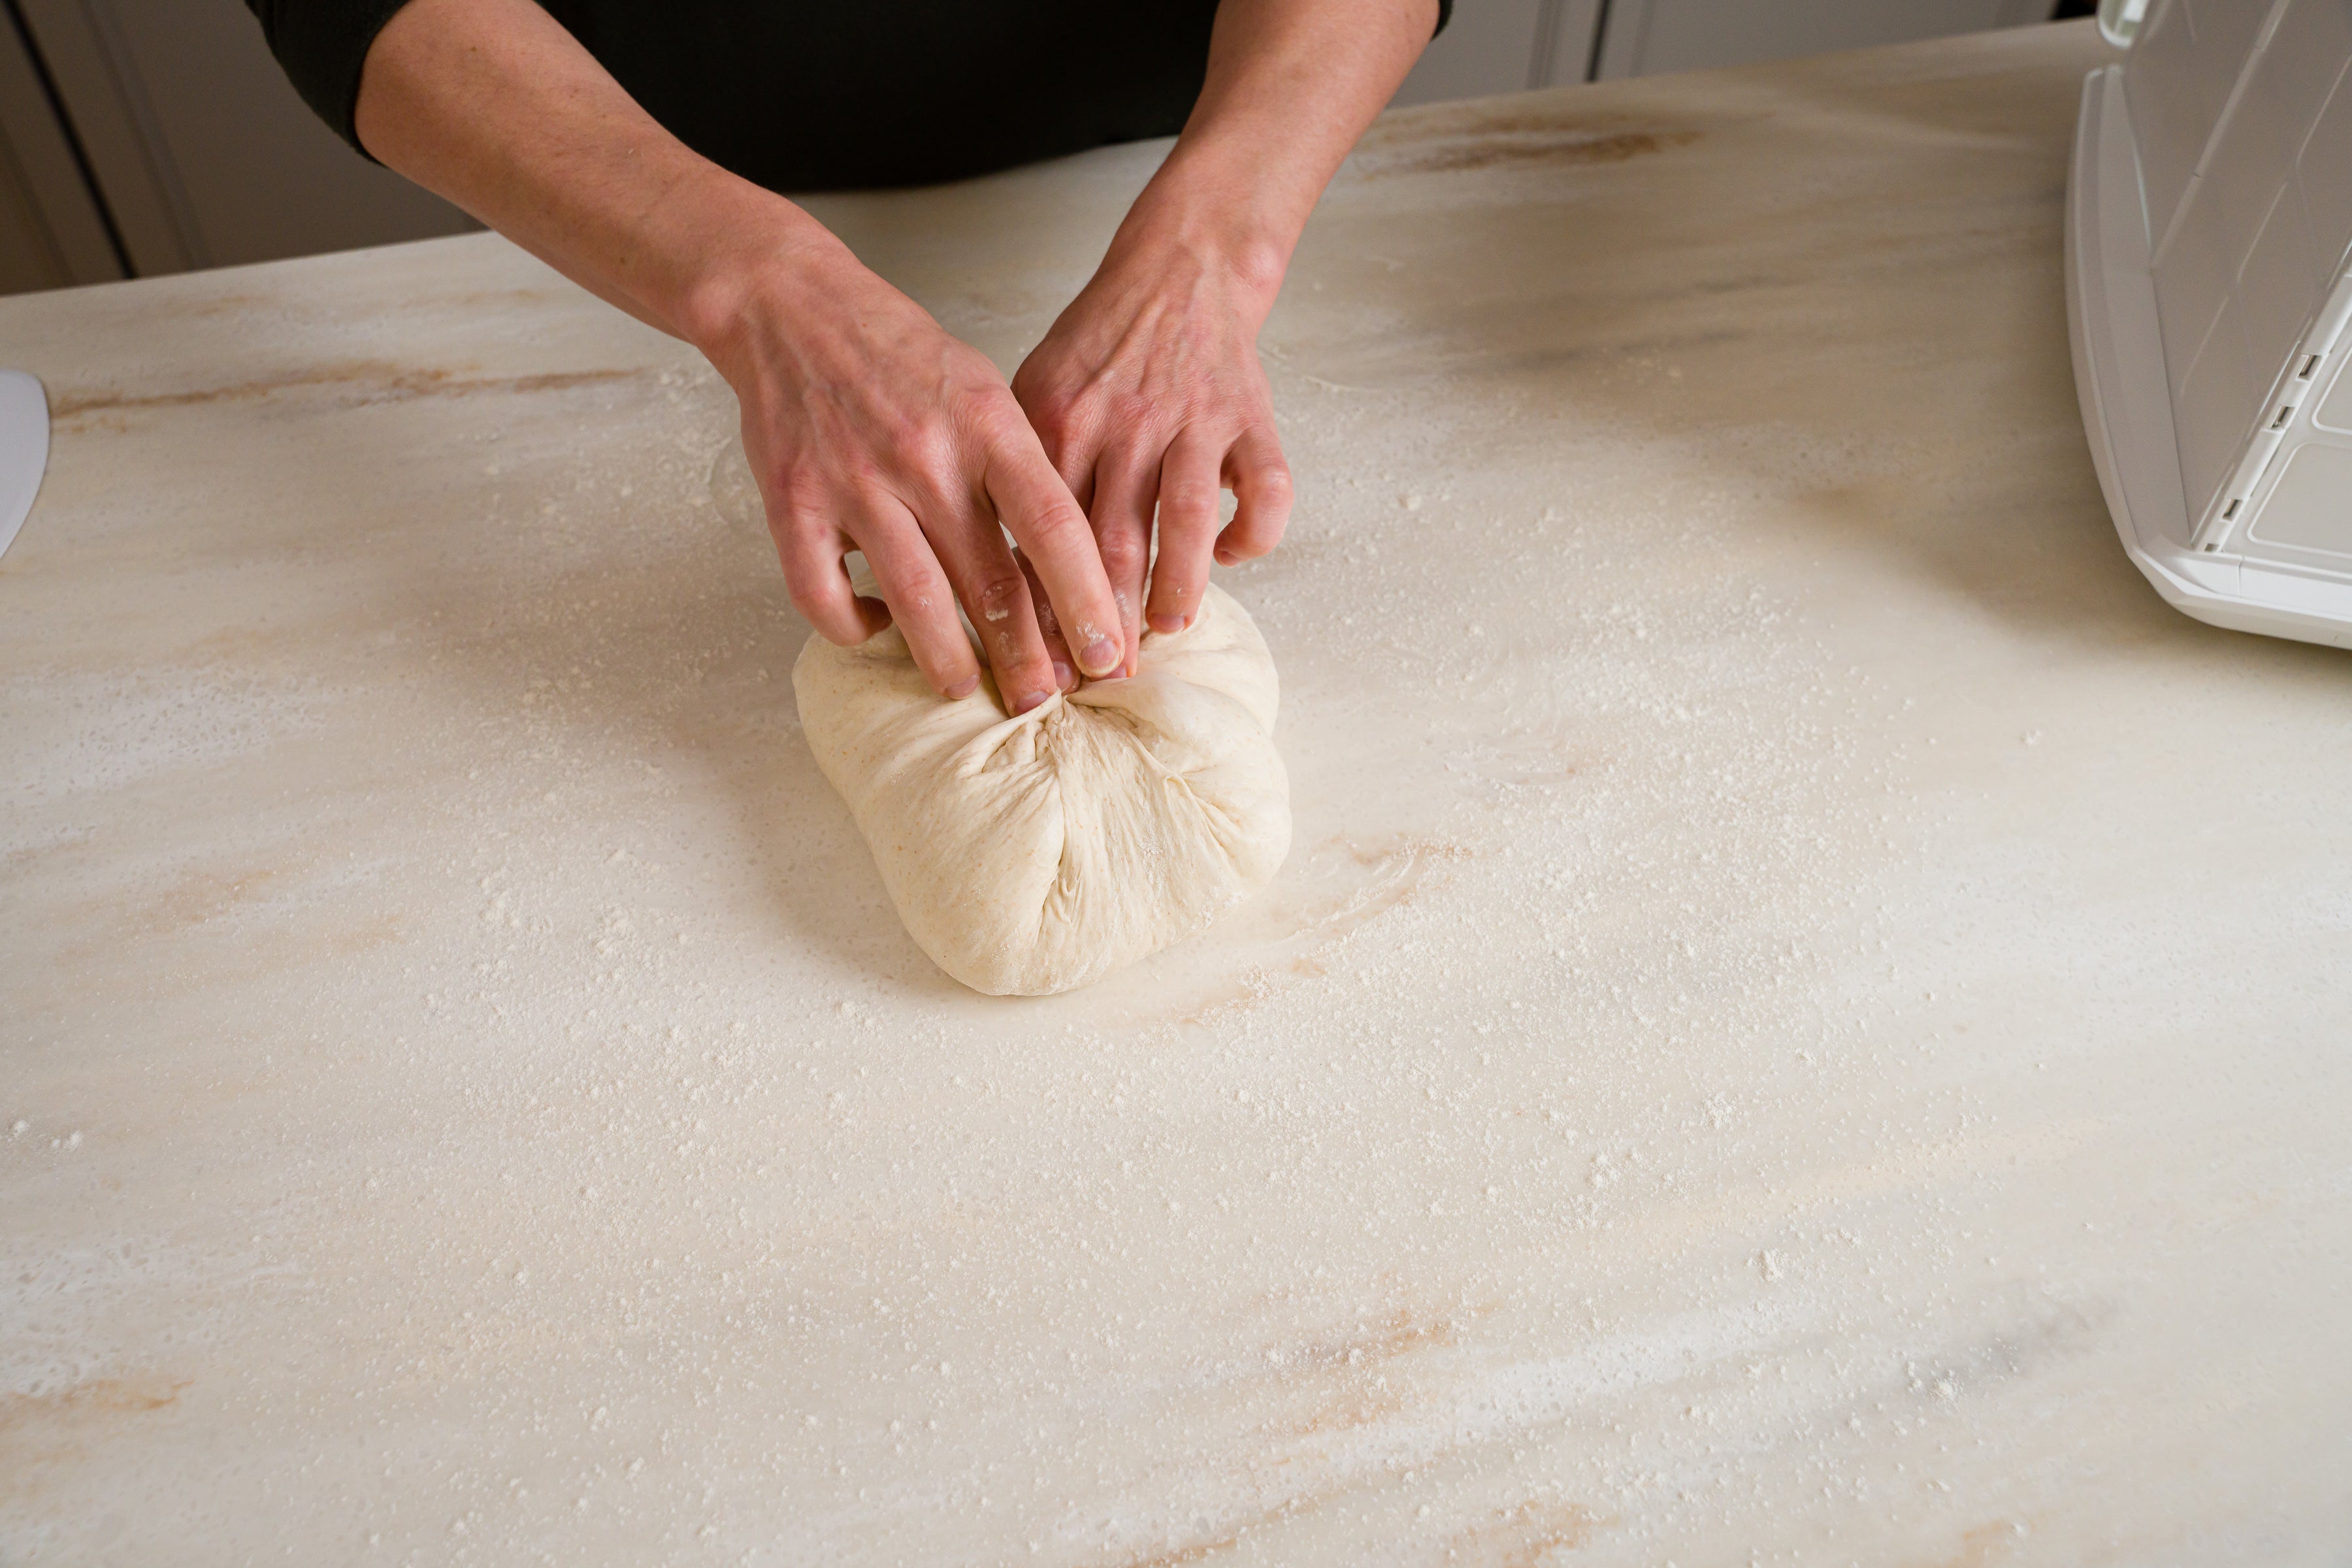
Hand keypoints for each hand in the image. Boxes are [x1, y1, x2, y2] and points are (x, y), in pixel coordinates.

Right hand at [697, 237, 1127, 710]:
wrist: (790, 306)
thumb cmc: (900, 355)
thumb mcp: (984, 390)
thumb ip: (1021, 471)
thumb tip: (1068, 568)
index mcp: (985, 424)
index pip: (1054, 527)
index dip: (1086, 600)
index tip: (1108, 654)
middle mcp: (923, 456)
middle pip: (990, 579)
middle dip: (1026, 654)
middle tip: (1046, 697)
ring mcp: (854, 483)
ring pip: (915, 602)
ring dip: (948, 660)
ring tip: (967, 689)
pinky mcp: (793, 504)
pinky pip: (825, 596)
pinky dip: (854, 626)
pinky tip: (876, 627)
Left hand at [1011, 234, 1292, 676]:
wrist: (1178, 270)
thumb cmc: (1101, 347)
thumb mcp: (1036, 391)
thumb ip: (1024, 472)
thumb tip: (1006, 573)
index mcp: (1060, 421)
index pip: (1046, 531)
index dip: (1047, 603)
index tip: (1046, 660)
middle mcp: (1125, 422)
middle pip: (1113, 539)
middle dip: (1108, 619)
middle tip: (1105, 674)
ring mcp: (1192, 419)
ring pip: (1186, 521)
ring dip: (1177, 585)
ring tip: (1168, 627)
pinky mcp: (1250, 417)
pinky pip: (1265, 490)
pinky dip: (1252, 535)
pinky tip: (1231, 557)